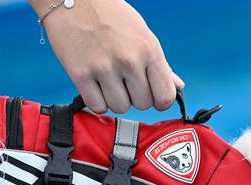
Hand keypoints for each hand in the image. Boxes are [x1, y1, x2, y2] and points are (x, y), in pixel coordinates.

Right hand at [29, 0, 183, 113]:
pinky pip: (97, 106)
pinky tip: (96, 86)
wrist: (74, 0)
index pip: (165, 96)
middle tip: (125, 81)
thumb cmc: (109, 16)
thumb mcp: (142, 34)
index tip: (152, 96)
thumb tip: (177, 86)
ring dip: (116, 99)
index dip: (160, 101)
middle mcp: (129, 60)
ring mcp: (104, 68)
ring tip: (109, 81)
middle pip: (142, 104)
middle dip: (135, 96)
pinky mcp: (80, 75)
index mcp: (148, 49)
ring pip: (120, 108)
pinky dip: (97, 101)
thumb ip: (160, 64)